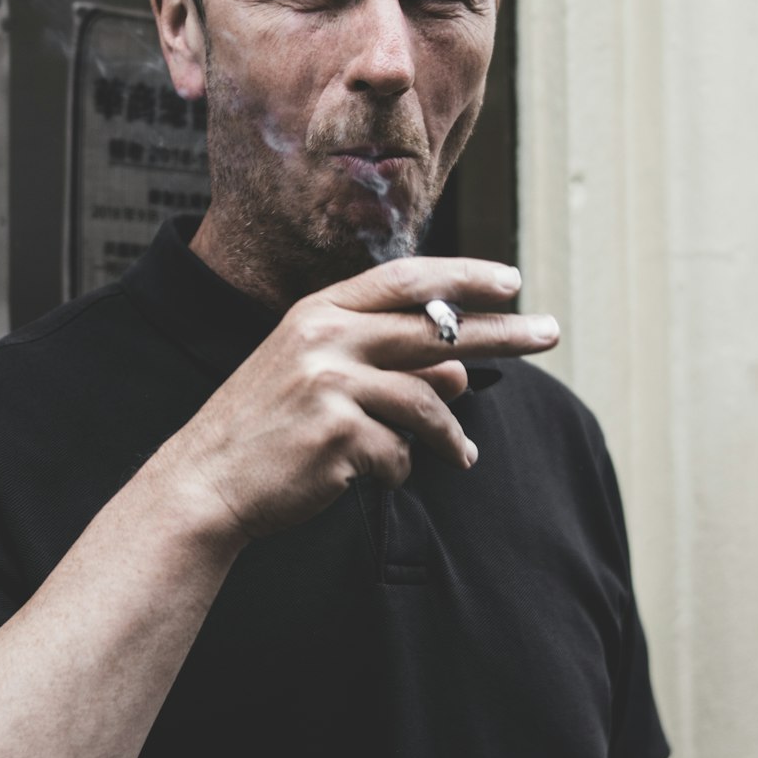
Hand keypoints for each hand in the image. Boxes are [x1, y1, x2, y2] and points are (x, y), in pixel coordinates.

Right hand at [161, 257, 558, 541]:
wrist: (206, 482)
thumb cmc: (266, 428)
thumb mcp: (319, 378)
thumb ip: (385, 364)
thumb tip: (461, 371)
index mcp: (318, 312)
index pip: (406, 279)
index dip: (463, 275)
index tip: (511, 280)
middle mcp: (325, 337)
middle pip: (436, 328)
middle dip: (503, 331)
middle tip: (551, 333)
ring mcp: (329, 384)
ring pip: (427, 400)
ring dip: (450, 435)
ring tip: (463, 456)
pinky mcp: (336, 435)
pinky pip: (399, 452)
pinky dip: (398, 468)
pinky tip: (377, 475)